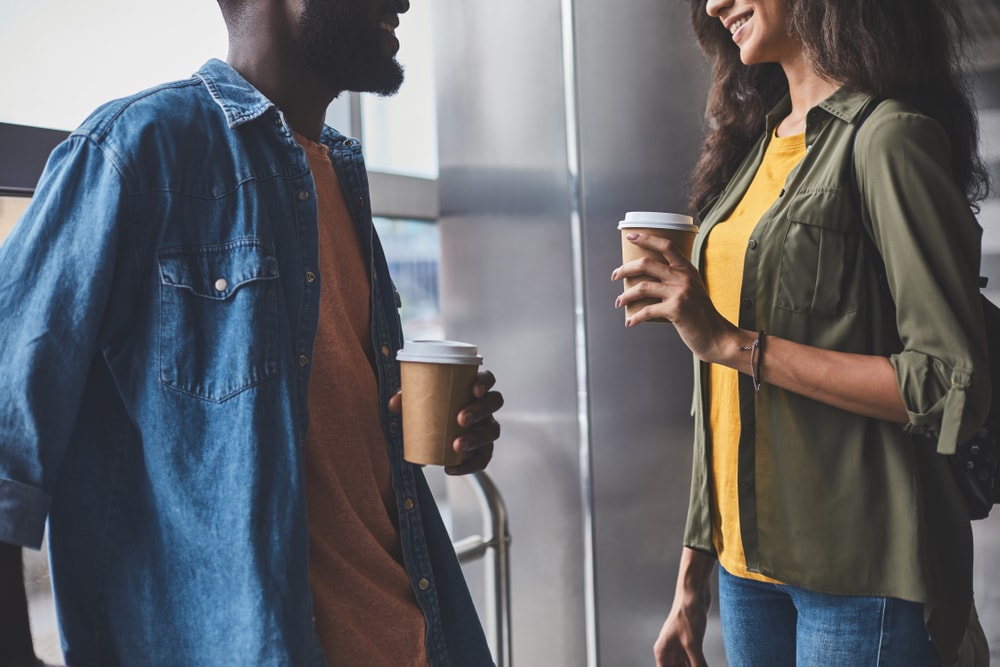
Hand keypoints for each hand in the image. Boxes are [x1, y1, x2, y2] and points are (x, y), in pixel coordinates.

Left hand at [388, 370, 502, 475]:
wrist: (434, 434)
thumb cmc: (432, 409)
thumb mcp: (418, 400)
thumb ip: (407, 398)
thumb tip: (394, 403)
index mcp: (472, 388)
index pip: (488, 378)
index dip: (485, 382)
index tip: (474, 389)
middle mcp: (485, 406)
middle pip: (494, 402)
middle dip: (480, 411)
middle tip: (460, 419)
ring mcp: (487, 427)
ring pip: (493, 431)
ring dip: (476, 439)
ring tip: (456, 446)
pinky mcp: (483, 448)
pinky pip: (484, 458)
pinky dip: (469, 465)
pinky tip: (452, 467)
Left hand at [611, 232, 740, 364]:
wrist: (716, 335)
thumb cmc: (700, 314)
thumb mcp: (693, 289)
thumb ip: (677, 280)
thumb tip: (649, 279)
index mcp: (687, 269)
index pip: (666, 246)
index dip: (646, 238)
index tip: (630, 236)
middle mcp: (683, 278)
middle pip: (646, 264)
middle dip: (625, 269)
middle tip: (615, 276)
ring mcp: (680, 293)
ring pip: (642, 287)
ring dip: (625, 295)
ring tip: (619, 302)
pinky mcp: (675, 310)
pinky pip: (647, 311)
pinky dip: (635, 317)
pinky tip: (629, 322)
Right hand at [654, 548, 713, 666]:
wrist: (694, 593)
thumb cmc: (687, 614)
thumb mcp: (693, 644)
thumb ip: (697, 664)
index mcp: (663, 651)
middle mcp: (669, 649)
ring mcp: (680, 646)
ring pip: (686, 666)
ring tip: (704, 666)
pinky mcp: (691, 641)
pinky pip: (694, 660)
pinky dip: (700, 664)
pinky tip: (706, 665)